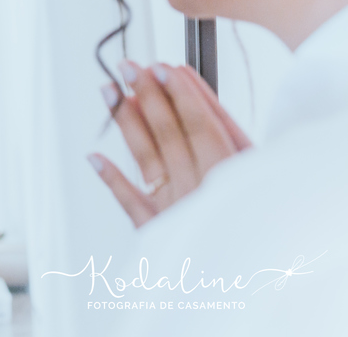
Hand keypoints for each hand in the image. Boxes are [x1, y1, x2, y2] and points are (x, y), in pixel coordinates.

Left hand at [89, 60, 252, 227]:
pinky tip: (93, 156)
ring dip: (126, 123)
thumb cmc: (257, 224)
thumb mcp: (259, 173)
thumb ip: (230, 139)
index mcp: (230, 179)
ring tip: (109, 91)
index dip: (180, 94)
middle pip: (170, 136)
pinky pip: (131, 205)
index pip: (201, 126)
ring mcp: (176, 213)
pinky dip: (112, 180)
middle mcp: (199, 193)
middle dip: (148, 97)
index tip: (163, 67)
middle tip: (130, 67)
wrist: (241, 285)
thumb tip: (194, 96)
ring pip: (147, 160)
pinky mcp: (159, 235)